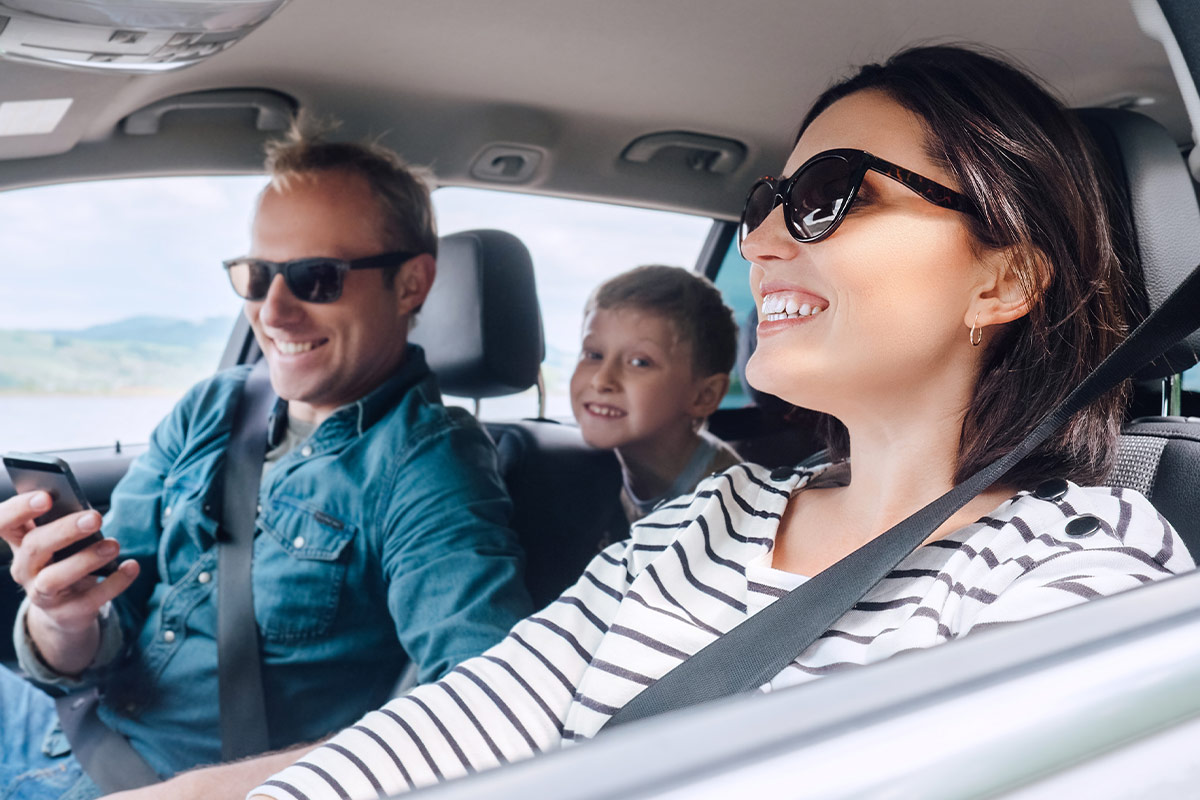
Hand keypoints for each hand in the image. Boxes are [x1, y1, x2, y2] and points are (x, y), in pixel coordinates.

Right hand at [0, 491, 138, 672]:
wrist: (65, 610)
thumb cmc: (63, 560)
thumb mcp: (59, 541)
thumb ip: (64, 522)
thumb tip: (86, 510)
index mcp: (19, 542)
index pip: (3, 523)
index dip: (19, 509)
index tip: (46, 497)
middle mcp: (24, 568)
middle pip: (34, 547)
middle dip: (64, 530)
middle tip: (95, 517)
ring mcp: (42, 594)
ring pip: (54, 578)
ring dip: (86, 560)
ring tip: (113, 545)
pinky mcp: (67, 613)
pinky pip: (90, 599)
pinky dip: (114, 582)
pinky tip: (131, 566)